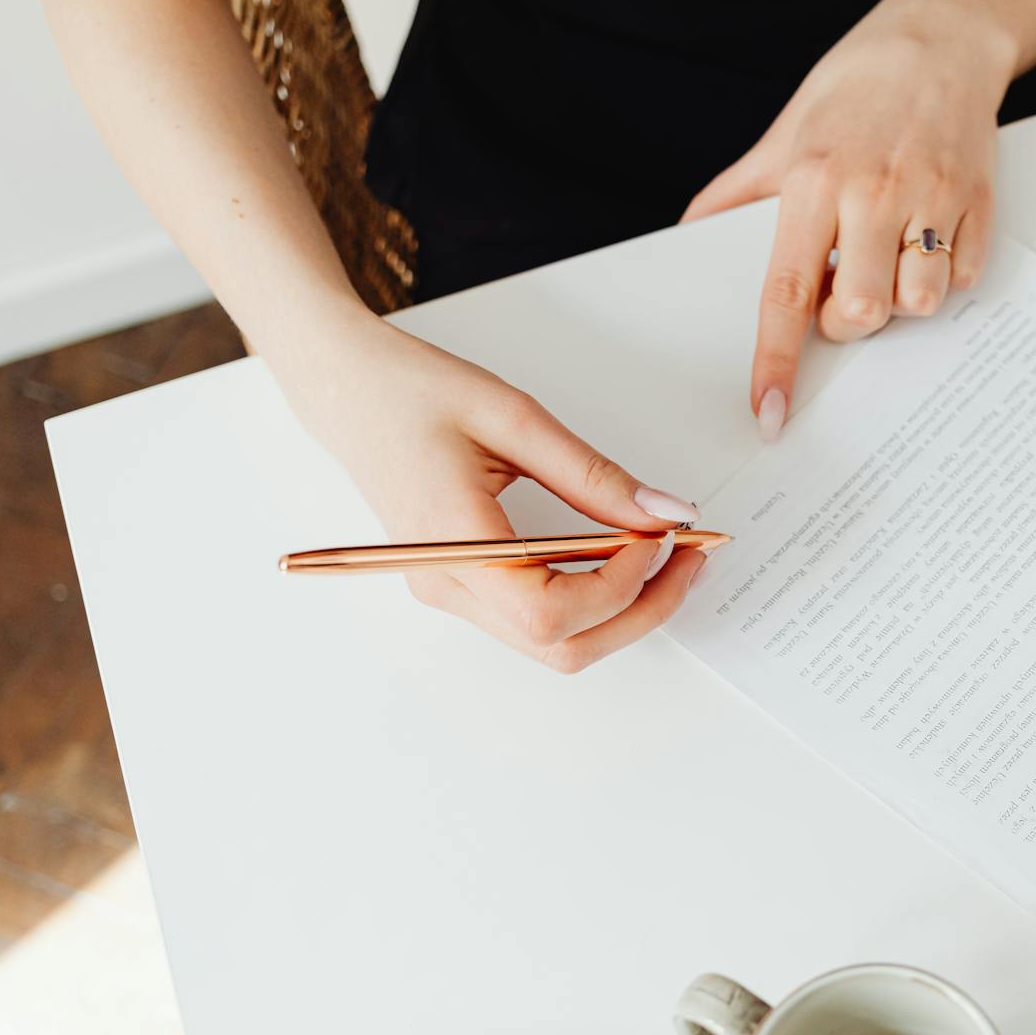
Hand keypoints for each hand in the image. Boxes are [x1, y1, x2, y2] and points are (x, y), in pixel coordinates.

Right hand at [274, 315, 706, 671]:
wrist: (345, 387)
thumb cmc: (413, 391)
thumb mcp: (515, 417)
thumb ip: (593, 475)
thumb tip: (665, 514)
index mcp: (452, 543)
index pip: (552, 614)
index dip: (622, 586)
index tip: (662, 536)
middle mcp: (446, 585)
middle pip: (562, 647)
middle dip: (641, 611)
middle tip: (690, 556)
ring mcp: (450, 592)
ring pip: (554, 645)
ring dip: (621, 610)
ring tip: (664, 553)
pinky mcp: (461, 584)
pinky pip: (537, 619)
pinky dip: (592, 599)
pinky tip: (621, 556)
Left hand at [681, 0, 1016, 438]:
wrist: (940, 37)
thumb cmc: (857, 86)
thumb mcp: (784, 133)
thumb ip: (737, 194)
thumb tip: (688, 238)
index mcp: (814, 182)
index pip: (784, 293)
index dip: (775, 361)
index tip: (770, 413)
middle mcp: (873, 194)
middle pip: (858, 314)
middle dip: (846, 321)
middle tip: (841, 288)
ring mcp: (932, 199)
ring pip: (917, 305)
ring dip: (899, 301)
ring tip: (888, 260)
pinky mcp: (979, 203)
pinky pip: (963, 279)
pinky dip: (945, 275)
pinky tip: (927, 238)